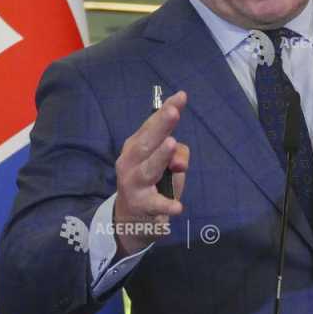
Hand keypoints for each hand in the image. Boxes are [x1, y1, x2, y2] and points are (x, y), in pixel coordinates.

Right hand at [113, 90, 189, 255]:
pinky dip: (166, 205)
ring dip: (160, 157)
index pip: (151, 125)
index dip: (165, 111)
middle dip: (160, 127)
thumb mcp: (164, 161)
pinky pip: (156, 205)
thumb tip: (180, 163)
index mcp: (136, 145)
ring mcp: (134, 184)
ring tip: (172, 145)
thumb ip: (177, 154)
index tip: (181, 96)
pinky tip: (178, 206)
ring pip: (148, 169)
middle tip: (173, 113)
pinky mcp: (142, 206)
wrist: (131, 216)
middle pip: (146, 143)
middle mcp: (130, 161)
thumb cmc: (151, 178)